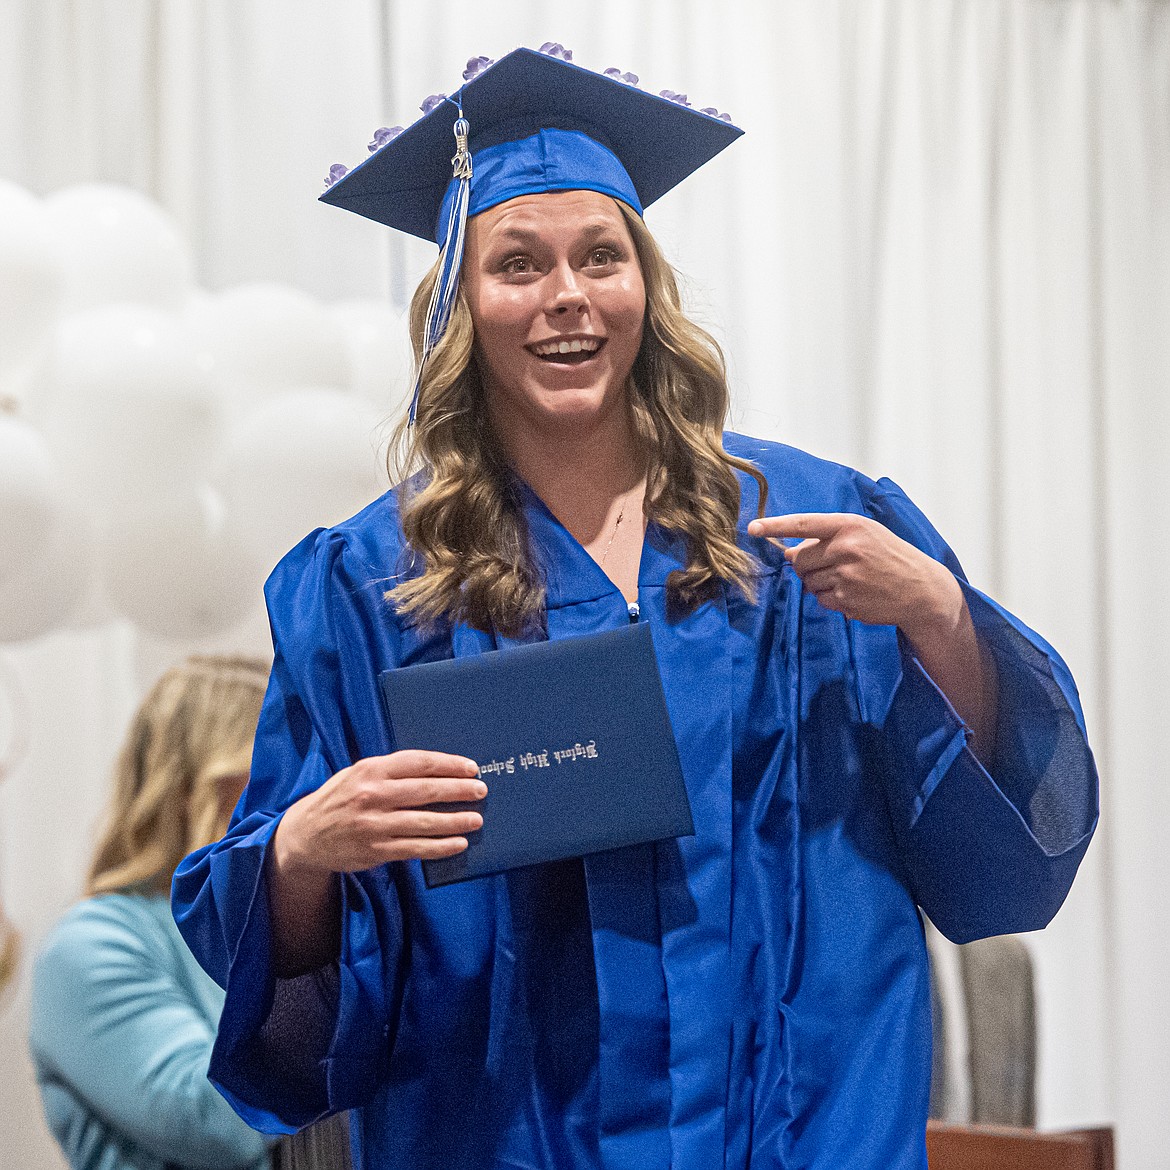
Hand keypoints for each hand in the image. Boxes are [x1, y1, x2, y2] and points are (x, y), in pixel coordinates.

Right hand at [273, 750, 486, 876]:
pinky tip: (458, 844)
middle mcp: (373, 795)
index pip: (419, 763)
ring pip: (424, 822)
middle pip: (426, 791)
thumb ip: (392, 771)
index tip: (471, 768)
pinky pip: (415, 848)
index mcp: (371, 769)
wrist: (304, 834)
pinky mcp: (375, 850)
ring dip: (455, 821)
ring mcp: (374, 824)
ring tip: (476, 819)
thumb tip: (436, 771)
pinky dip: (440, 847)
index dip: (449, 765)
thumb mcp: (358, 773)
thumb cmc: (339, 798)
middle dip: (458, 790)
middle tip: (481, 790)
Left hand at [747, 512, 962, 640]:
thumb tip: (789, 551)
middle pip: (799, 558)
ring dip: (820, 582)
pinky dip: (831, 599)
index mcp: (850, 525)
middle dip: (806, 564)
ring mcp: (846, 575)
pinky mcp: (847, 600)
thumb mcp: (866, 533)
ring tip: (849, 579)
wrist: (922, 589)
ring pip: (808, 581)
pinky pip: (820, 599)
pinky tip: (854, 593)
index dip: (774, 526)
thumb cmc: (889, 556)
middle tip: (831, 565)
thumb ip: (828, 536)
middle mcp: (846, 548)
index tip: (752, 528)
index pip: (803, 523)